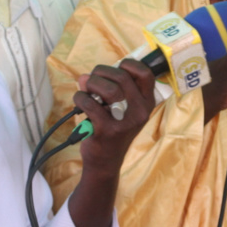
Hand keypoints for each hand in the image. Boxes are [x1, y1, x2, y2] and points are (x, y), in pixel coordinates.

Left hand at [74, 58, 156, 176]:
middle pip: (122, 77)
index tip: (118, 67)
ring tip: (86, 91)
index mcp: (146, 104)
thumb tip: (85, 77)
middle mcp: (140, 112)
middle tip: (92, 79)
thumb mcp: (120, 109)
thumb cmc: (113, 130)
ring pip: (107, 88)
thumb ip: (107, 88)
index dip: (130, 64)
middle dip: (101, 72)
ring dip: (91, 84)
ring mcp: (124, 122)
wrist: (106, 162)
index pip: (146, 75)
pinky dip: (80, 98)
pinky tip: (80, 101)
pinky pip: (89, 103)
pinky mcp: (106, 130)